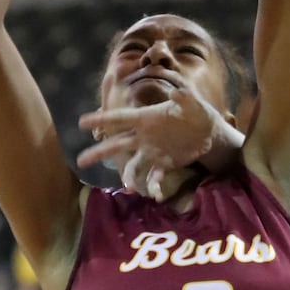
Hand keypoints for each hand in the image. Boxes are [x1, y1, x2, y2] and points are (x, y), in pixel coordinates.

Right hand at [77, 89, 220, 200]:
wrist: (209, 132)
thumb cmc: (197, 112)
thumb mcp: (193, 103)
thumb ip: (184, 98)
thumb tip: (176, 92)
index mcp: (146, 119)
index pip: (119, 118)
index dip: (101, 119)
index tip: (81, 123)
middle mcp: (143, 137)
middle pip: (117, 145)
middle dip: (98, 153)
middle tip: (80, 161)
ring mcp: (152, 152)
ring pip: (132, 166)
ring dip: (129, 177)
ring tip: (129, 188)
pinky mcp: (164, 165)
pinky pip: (155, 178)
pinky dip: (155, 187)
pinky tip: (158, 196)